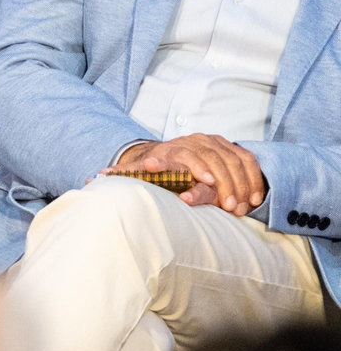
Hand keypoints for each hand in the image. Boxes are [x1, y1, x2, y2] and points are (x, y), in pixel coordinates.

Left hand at [109, 134, 266, 215]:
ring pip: (233, 161)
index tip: (202, 185)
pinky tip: (255, 199)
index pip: (185, 156)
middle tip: (227, 207)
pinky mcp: (231, 146)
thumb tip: (95, 177)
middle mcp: (195, 141)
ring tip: (240, 208)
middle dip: (223, 184)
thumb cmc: (159, 165)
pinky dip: (253, 179)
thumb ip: (126, 174)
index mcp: (173, 148)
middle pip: (213, 160)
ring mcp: (215, 142)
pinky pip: (247, 160)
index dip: (196, 168)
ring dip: (240, 185)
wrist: (177, 150)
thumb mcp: (142, 169)